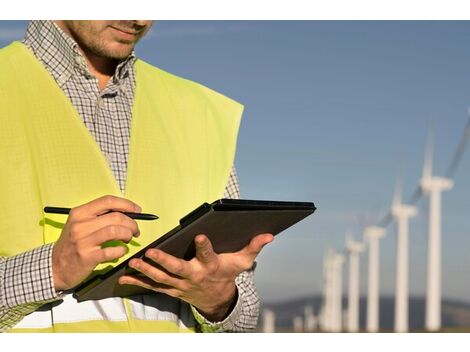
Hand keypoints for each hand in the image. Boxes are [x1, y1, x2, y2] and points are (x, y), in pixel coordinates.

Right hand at [52, 195, 141, 290]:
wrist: (54, 267)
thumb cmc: (72, 244)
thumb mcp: (80, 224)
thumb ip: (99, 217)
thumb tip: (128, 212)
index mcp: (79, 213)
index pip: (108, 201)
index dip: (126, 204)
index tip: (137, 210)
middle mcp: (80, 225)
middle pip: (116, 217)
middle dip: (132, 223)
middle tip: (135, 230)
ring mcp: (83, 241)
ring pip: (116, 231)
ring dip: (128, 234)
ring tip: (128, 239)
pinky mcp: (87, 257)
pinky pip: (112, 250)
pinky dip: (122, 250)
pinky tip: (121, 251)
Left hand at [118, 233, 273, 320]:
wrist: (218, 299)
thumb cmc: (228, 275)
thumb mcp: (242, 261)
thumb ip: (254, 246)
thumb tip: (270, 234)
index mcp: (212, 266)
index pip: (209, 255)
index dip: (206, 247)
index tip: (201, 236)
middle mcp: (195, 276)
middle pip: (178, 269)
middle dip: (164, 261)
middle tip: (151, 253)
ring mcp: (181, 285)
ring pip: (162, 279)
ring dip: (146, 271)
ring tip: (132, 263)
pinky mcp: (172, 290)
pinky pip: (154, 287)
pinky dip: (138, 283)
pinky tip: (123, 278)